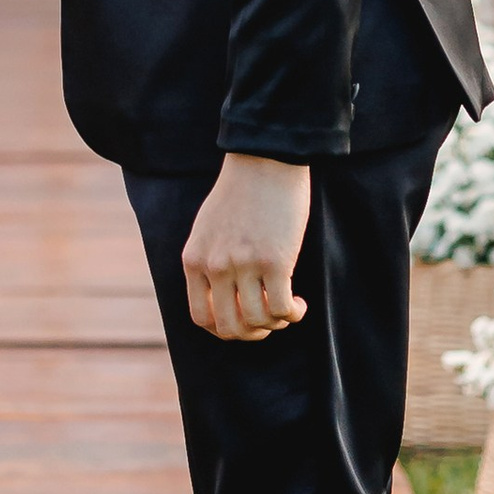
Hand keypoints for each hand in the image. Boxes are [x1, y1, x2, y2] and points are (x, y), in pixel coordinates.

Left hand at [182, 155, 310, 340]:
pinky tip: (298, 304)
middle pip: (229, 327)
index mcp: (194, 259)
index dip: (224, 329)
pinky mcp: (274, 262)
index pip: (201, 317)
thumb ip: (209, 259)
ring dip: (275, 324)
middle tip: (268, 322)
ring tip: (286, 309)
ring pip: (258, 322)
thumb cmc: (241, 191)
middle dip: (252, 334)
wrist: (264, 159)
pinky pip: (281, 309)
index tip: (243, 321)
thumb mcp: (208, 227)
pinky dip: (292, 314)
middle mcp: (215, 266)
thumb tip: (223, 296)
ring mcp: (243, 265)